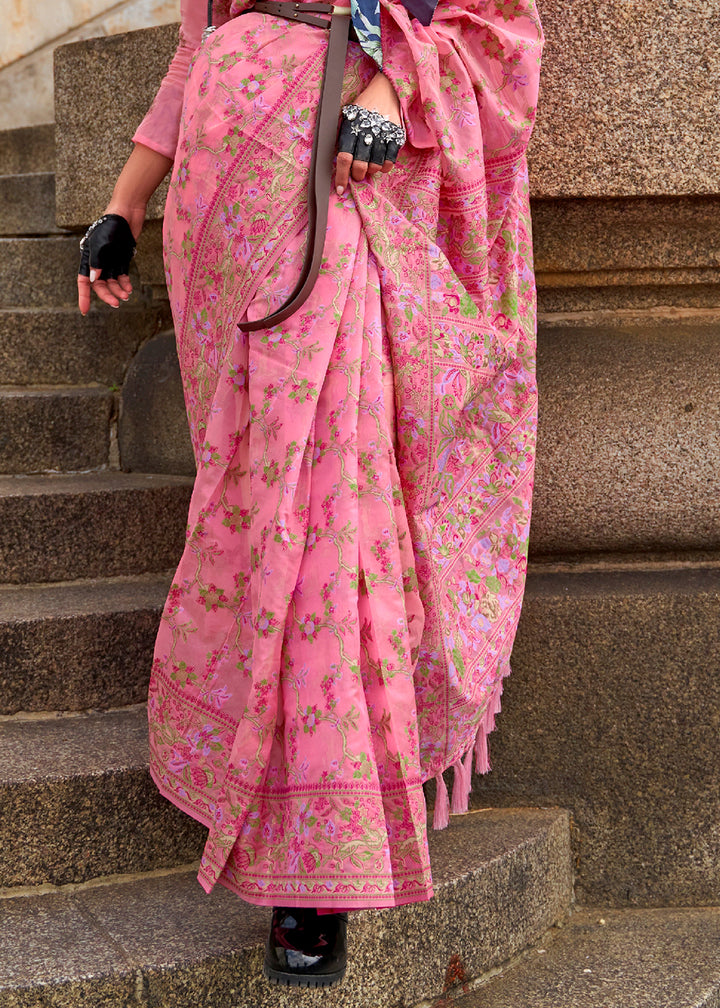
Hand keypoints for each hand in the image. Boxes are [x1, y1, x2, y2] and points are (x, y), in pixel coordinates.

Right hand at [77, 203, 144, 315]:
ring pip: (112, 282)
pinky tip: (130, 289)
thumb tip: (93, 281)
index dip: (84, 296)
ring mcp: (110, 260)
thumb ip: (97, 263)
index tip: (84, 311)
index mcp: (88, 257)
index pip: (83, 281)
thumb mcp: (102, 245)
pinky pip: (122, 277)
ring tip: (127, 295)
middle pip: (100, 285)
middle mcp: (98, 261)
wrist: (127, 212)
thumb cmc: (111, 226)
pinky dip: (125, 284)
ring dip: (118, 291)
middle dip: (107, 295)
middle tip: (117, 303)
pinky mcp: (122, 259)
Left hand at [335, 72, 402, 194]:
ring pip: (375, 166)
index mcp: (351, 128)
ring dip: (371, 170)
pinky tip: (381, 162)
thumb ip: (342, 136)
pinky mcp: (396, 137)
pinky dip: (384, 167)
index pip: (344, 158)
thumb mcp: (347, 116)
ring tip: (369, 164)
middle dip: (357, 175)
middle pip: (360, 166)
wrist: (386, 89)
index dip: (341, 176)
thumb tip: (337, 162)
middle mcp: (367, 132)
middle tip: (357, 173)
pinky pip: (389, 162)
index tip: (340, 189)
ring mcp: (383, 135)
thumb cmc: (363, 106)